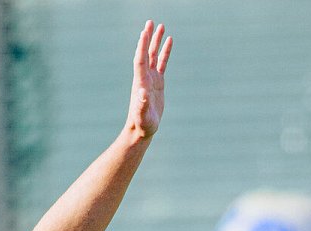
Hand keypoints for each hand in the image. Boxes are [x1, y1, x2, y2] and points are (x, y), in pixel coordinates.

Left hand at [127, 21, 172, 138]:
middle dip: (148, 38)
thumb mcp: (142, 115)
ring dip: (156, 41)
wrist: (143, 128)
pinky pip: (162, 63)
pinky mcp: (158, 82)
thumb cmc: (142, 123)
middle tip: (151, 22)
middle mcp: (144, 77)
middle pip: (146, 52)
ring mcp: (151, 78)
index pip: (140, 60)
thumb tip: (141, 93)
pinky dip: (165, 52)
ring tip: (161, 27)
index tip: (144, 32)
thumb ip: (141, 104)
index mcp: (140, 82)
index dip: (142, 46)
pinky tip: (169, 41)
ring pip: (154, 55)